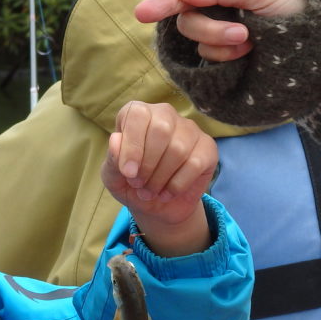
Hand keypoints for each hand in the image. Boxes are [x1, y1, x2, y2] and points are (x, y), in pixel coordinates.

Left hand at [101, 101, 217, 256]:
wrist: (158, 205)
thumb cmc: (132, 183)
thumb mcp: (113, 177)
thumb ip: (112, 159)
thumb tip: (115, 140)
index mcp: (138, 113)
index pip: (137, 114)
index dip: (132, 145)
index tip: (128, 173)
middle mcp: (165, 114)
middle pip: (160, 130)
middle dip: (147, 164)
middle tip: (139, 185)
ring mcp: (189, 129)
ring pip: (178, 148)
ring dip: (160, 178)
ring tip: (150, 192)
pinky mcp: (208, 147)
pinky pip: (195, 163)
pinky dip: (177, 184)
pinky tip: (167, 192)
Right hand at [134, 0, 306, 61]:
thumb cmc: (302, 6)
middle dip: (168, 5)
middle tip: (143, 14)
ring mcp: (222, 22)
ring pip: (192, 27)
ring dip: (213, 33)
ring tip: (245, 38)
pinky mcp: (225, 50)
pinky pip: (206, 51)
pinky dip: (223, 52)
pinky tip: (246, 51)